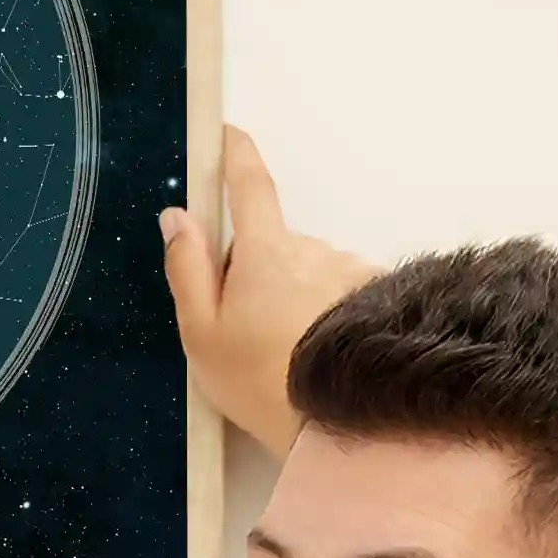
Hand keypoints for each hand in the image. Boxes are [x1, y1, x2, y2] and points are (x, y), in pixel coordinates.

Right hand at [160, 127, 376, 456]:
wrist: (346, 425)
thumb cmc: (263, 384)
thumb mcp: (202, 335)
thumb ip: (187, 270)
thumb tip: (177, 218)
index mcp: (264, 254)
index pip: (249, 187)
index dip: (236, 155)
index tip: (229, 133)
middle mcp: (313, 251)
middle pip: (275, 244)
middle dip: (258, 271)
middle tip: (244, 332)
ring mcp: (350, 273)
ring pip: (310, 272)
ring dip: (297, 299)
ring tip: (288, 357)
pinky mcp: (380, 298)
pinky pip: (343, 293)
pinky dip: (329, 316)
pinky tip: (323, 356)